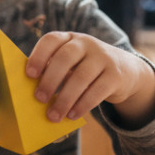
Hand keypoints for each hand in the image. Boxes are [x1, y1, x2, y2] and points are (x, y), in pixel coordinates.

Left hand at [25, 32, 154, 128]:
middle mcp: (86, 43)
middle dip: (50, 80)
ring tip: (54, 115)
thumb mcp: (72, 63)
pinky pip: (97, 90)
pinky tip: (72, 115)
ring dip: (65, 99)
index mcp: (69, 38)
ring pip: (81, 77)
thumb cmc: (86, 69)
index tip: (29, 75)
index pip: (51, 39)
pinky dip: (83, 105)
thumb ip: (54, 71)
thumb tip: (33, 94)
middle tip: (39, 99)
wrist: (125, 70)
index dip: (38, 56)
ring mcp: (103, 57)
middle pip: (65, 57)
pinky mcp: (116, 75)